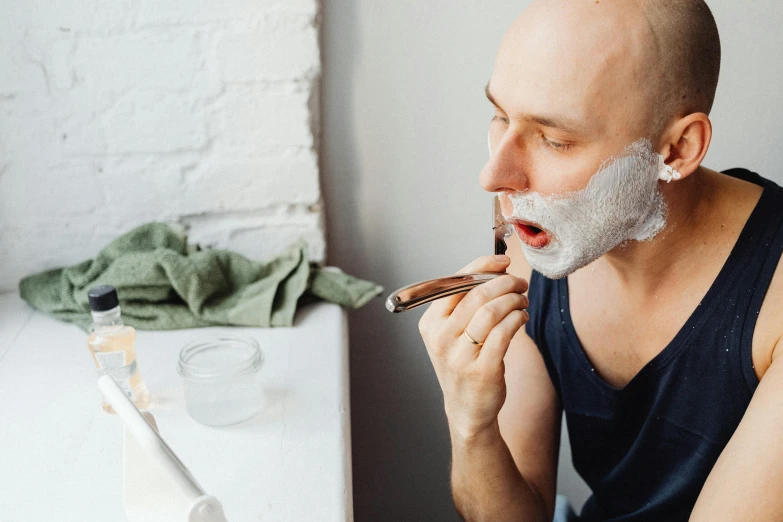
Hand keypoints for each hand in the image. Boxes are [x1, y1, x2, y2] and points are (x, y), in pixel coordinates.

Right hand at [418, 255, 528, 439]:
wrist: (466, 409)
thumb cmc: (463, 364)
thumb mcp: (451, 334)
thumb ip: (464, 304)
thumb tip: (492, 270)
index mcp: (431, 323)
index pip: (455, 283)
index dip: (482, 266)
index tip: (503, 261)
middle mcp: (441, 338)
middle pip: (476, 295)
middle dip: (504, 282)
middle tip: (519, 282)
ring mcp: (459, 355)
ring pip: (491, 312)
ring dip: (513, 300)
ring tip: (522, 299)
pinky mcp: (482, 370)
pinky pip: (504, 333)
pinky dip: (517, 319)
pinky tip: (522, 316)